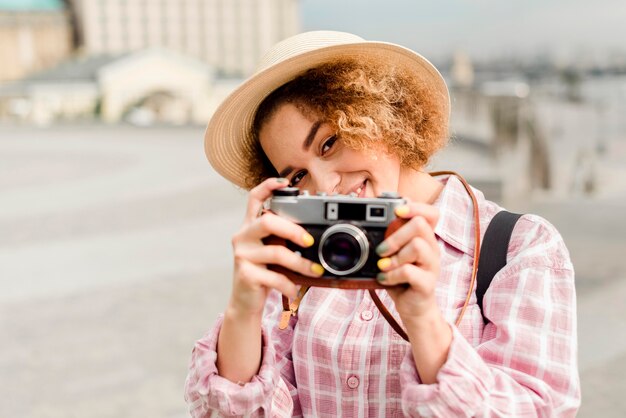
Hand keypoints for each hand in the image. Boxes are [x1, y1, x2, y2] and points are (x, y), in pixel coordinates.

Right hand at [228, 178, 323, 317]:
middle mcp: (243, 237)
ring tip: (315, 270)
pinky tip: (294, 289)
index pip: (254, 198)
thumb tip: (313, 236)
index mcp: (250, 227)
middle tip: (309, 241)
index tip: (284, 183)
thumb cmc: (263, 273)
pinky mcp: (246, 274)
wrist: (245, 302)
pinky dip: (290, 284)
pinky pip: (275, 276)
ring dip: (301, 263)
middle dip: (293, 229)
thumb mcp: (271, 251)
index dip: (268, 186)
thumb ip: (282, 239)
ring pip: (276, 251)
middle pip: (267, 221)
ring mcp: (242, 255)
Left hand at [375, 202, 440, 321]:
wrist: (413, 308)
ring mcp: (432, 266)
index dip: (415, 206)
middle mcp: (432, 249)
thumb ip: (387, 236)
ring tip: (383, 266)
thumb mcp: (393, 254)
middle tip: (381, 250)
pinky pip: (410, 271)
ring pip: (418, 246)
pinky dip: (392, 274)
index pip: (430, 213)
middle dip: (395, 235)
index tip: (397, 211)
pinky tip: (384, 278)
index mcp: (425, 238)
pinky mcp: (427, 284)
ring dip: (394, 256)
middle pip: (420, 225)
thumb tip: (368, 213)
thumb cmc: (401, 278)